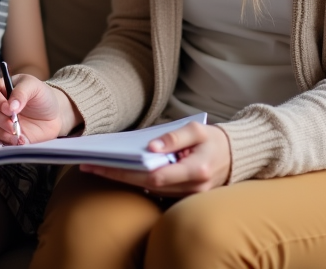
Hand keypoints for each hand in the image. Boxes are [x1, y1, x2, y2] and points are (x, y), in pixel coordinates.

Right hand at [0, 74, 75, 144]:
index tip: (8, 108)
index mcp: (0, 86)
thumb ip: (22, 92)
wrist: (52, 117)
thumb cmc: (42, 97)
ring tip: (17, 135)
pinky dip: (1, 142)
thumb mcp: (35, 87)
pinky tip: (16, 142)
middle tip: (14, 123)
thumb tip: (10, 106)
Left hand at [81, 122, 231, 195]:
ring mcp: (189, 197)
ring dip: (124, 180)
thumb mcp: (197, 129)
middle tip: (90, 166)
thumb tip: (150, 147)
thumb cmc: (214, 139)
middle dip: (117, 176)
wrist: (235, 156)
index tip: (103, 164)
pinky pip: (156, 192)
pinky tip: (120, 172)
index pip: (154, 176)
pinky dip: (138, 183)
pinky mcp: (184, 198)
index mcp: (196, 170)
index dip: (127, 172)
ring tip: (99, 167)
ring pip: (149, 191)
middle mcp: (192, 188)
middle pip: (147, 186)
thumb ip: (174, 137)